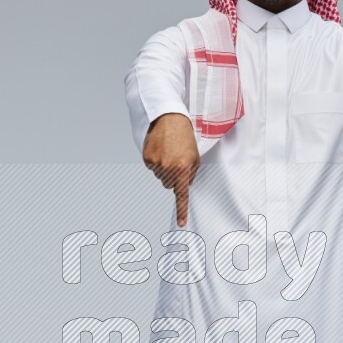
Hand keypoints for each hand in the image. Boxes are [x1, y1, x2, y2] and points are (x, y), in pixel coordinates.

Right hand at [142, 113, 200, 227]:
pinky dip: (155, 161)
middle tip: (175, 159)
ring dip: (164, 168)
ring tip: (168, 151)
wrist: (169, 119)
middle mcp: (169, 168)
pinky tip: (160, 149)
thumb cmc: (184, 137)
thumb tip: (183, 187)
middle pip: (168, 185)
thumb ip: (190, 175)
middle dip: (172, 176)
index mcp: (183, 169)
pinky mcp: (147, 159)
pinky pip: (151, 168)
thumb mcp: (194, 157)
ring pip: (160, 177)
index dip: (181, 210)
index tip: (182, 223)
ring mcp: (156, 164)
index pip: (182, 194)